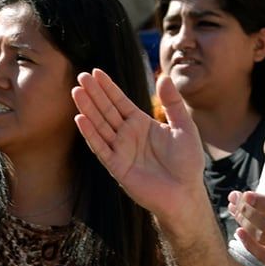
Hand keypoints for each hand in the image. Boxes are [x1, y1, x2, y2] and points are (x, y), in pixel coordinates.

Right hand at [72, 70, 207, 227]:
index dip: (108, 87)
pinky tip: (80, 118)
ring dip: (88, 109)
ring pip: (100, 126)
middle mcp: (128, 135)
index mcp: (141, 123)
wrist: (186, 193)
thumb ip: (173, 103)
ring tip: (77, 92)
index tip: (95, 72)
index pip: (120, 102)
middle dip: (94, 94)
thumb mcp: (184, 127)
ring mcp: (121, 150)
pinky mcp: (117, 166)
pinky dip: (90, 134)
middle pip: (107, 110)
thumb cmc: (188, 162)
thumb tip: (164, 77)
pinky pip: (101, 148)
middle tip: (81, 76)